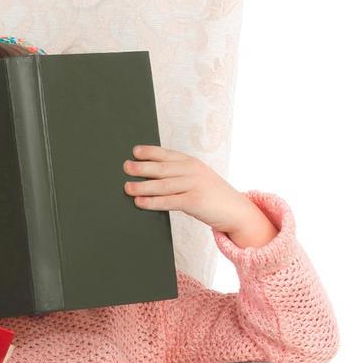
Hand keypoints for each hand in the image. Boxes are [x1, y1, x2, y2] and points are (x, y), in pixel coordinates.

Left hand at [123, 147, 275, 247]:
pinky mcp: (194, 201)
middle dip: (142, 167)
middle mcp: (193, 170)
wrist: (236, 211)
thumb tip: (151, 177)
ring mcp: (194, 185)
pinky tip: (140, 202)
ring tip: (127, 187)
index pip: (167, 154)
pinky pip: (169, 201)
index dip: (150, 152)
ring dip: (142, 186)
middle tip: (125, 167)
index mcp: (192, 162)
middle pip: (162, 168)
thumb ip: (179, 175)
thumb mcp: (198, 178)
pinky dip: (152, 202)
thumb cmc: (212, 196)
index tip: (135, 152)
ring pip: (162, 185)